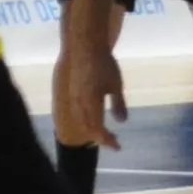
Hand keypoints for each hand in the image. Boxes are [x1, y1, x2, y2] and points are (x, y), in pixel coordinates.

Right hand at [53, 16, 126, 150]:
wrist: (85, 47)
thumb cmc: (104, 65)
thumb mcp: (116, 85)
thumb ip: (118, 104)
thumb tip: (121, 122)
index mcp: (90, 105)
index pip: (97, 131)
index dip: (107, 141)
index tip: (118, 147)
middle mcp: (79, 105)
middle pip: (88, 129)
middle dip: (101, 137)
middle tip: (114, 140)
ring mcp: (73, 99)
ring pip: (81, 122)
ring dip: (93, 129)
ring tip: (105, 131)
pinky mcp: (71, 92)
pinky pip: (78, 113)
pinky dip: (87, 121)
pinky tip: (95, 117)